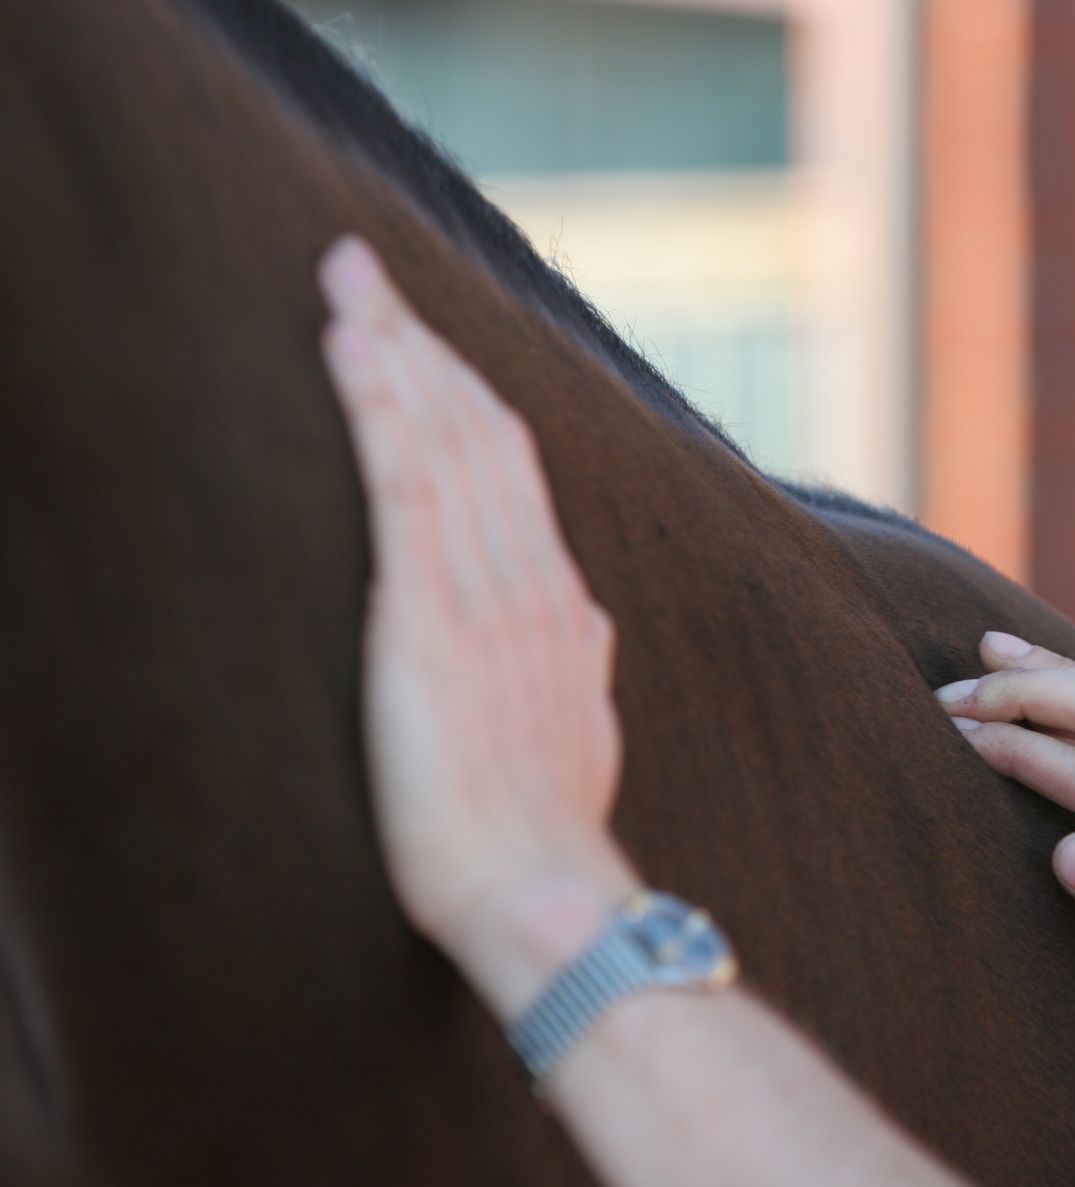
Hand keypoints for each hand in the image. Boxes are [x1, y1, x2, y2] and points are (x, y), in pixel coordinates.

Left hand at [317, 236, 637, 1012]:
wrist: (542, 892)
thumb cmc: (549, 835)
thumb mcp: (584, 733)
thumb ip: (584, 664)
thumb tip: (590, 617)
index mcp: (561, 604)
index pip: (514, 469)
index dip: (463, 393)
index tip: (423, 338)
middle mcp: (530, 579)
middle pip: (477, 430)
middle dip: (422, 341)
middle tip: (364, 267)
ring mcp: (483, 592)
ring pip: (442, 439)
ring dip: (394, 349)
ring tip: (347, 281)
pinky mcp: (427, 617)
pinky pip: (405, 483)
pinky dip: (379, 405)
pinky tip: (351, 348)